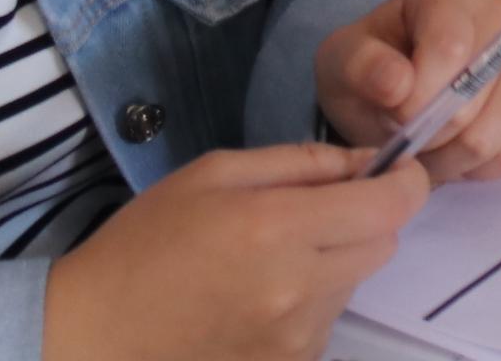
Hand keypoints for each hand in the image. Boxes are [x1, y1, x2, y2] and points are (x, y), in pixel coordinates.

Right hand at [39, 144, 430, 360]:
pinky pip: (327, 321)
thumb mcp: (215, 174)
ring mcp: (294, 339)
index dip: (405, 182)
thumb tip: (369, 162)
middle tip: (316, 210)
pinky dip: (312, 301)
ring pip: (355, 282)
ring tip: (272, 258)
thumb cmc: (147, 241)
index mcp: (277, 229)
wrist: (94, 333)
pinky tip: (259, 296)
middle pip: (383, 244)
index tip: (396, 169)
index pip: (390, 207)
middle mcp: (297, 289)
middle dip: (367, 218)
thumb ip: (302, 163)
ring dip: (336, 261)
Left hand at [316, 0, 500, 184]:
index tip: (394, 117)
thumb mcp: (342, 62)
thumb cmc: (370, 69)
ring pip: (498, 134)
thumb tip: (399, 85)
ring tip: (430, 149)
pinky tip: (459, 154)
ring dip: (453, 159)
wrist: (397, 86)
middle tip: (409, 138)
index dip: (418, 100)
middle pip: (475, 99)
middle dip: (431, 135)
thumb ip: (362, 67)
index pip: (450, 49)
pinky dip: (482, 168)